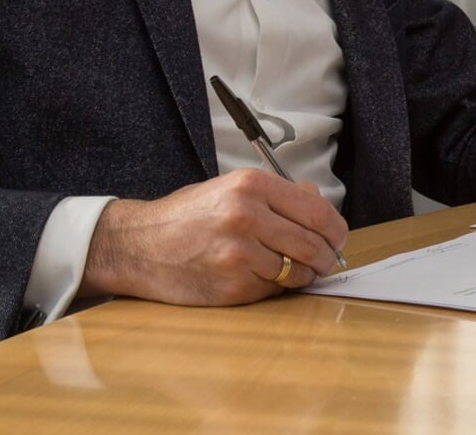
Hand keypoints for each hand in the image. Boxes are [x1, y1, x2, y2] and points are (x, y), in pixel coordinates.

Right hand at [81, 169, 347, 303]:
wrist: (138, 245)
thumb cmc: (188, 216)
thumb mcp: (231, 188)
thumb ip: (279, 194)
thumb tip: (320, 205)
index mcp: (251, 186)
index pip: (317, 211)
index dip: (335, 229)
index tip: (337, 238)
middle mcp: (246, 216)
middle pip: (313, 243)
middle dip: (327, 256)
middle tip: (328, 260)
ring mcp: (238, 253)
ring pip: (296, 270)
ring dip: (303, 274)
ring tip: (297, 269)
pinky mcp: (231, 285)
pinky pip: (273, 289)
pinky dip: (277, 286)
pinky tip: (265, 277)